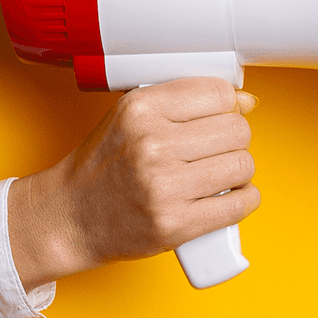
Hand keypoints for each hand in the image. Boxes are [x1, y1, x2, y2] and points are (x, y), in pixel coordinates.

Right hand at [7, 78, 259, 287]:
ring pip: (242, 165)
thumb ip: (184, 103)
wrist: (71, 217)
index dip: (229, 105)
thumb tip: (246, 102)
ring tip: (217, 174)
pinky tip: (226, 196)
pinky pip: (240, 203)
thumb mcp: (131, 117)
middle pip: (236, 130)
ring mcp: (164, 187)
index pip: (217, 93)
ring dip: (238, 171)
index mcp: (140, 109)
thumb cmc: (103, 167)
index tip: (224, 115)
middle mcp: (151, 145)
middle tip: (216, 150)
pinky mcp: (175, 224)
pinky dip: (243, 199)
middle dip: (234, 140)